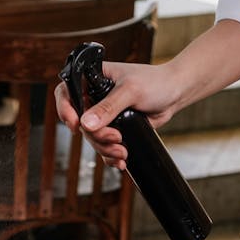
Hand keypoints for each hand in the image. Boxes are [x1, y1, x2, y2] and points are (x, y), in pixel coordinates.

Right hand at [55, 61, 182, 169]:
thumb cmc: (155, 82)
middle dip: (97, 136)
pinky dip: (111, 156)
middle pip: (81, 123)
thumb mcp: (130, 91)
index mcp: (92, 79)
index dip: (65, 109)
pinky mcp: (114, 128)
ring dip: (105, 149)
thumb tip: (86, 124)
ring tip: (122, 151)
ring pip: (93, 138)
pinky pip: (104, 147)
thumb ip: (108, 107)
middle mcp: (95, 98)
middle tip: (115, 137)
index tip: (76, 125)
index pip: (67, 92)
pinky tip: (121, 159)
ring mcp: (104, 115)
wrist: (174, 93)